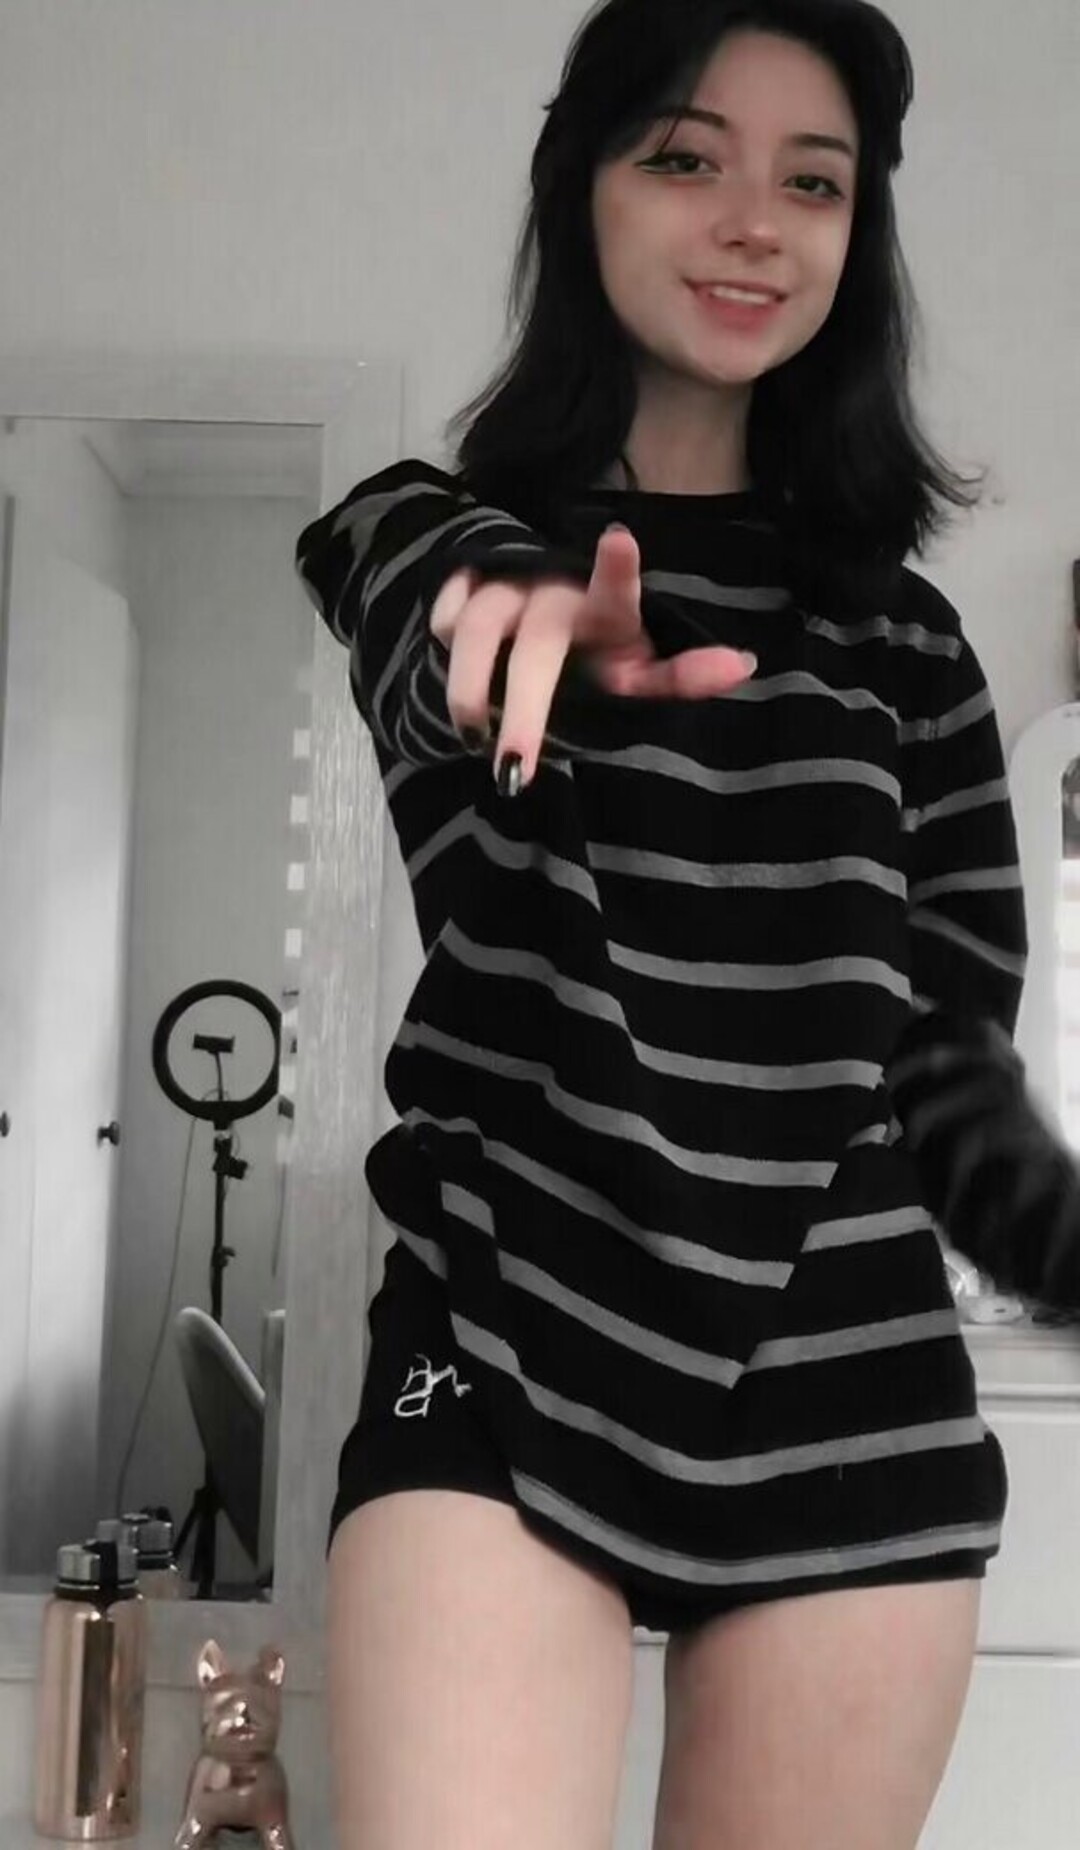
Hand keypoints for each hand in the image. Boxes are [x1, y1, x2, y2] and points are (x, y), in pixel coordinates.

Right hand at [430, 525, 756, 788]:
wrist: (529, 614)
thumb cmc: (595, 652)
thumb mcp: (637, 669)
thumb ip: (682, 675)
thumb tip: (743, 665)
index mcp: (605, 611)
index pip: (614, 592)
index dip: (615, 571)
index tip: (619, 541)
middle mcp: (551, 594)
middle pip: (533, 650)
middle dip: (523, 712)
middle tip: (515, 772)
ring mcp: (502, 589)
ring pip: (472, 630)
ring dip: (468, 688)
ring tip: (473, 739)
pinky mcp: (461, 591)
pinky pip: (441, 617)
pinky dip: (441, 647)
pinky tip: (459, 688)